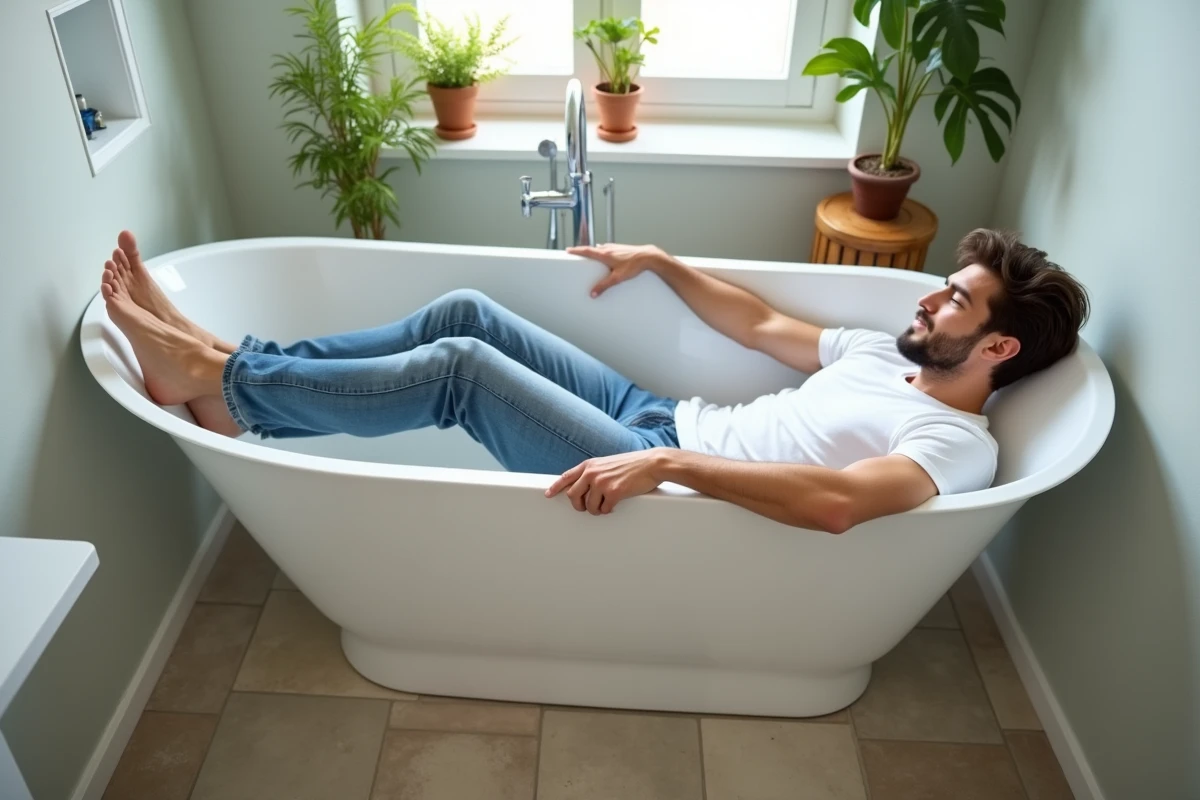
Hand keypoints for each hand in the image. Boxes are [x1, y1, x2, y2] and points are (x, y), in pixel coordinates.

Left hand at [545, 449, 669, 514]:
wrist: (651, 464)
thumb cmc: (632, 464)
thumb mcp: (607, 463)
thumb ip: (594, 472)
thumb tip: (584, 486)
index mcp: (590, 465)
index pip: (566, 477)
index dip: (556, 487)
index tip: (548, 494)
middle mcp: (592, 473)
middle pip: (572, 495)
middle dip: (578, 505)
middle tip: (586, 508)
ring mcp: (602, 483)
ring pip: (589, 506)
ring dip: (596, 509)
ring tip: (606, 505)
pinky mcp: (613, 493)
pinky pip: (604, 510)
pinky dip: (608, 510)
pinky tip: (615, 504)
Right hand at [566, 243, 665, 297]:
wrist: (648, 257)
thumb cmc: (634, 266)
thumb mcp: (617, 278)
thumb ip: (604, 286)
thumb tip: (593, 293)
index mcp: (605, 254)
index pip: (587, 251)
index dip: (576, 251)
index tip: (568, 250)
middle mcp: (608, 248)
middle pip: (591, 249)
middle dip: (583, 251)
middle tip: (575, 253)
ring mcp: (615, 247)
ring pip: (600, 248)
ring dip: (593, 251)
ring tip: (589, 255)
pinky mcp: (621, 248)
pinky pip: (607, 249)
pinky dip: (602, 251)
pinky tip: (605, 255)